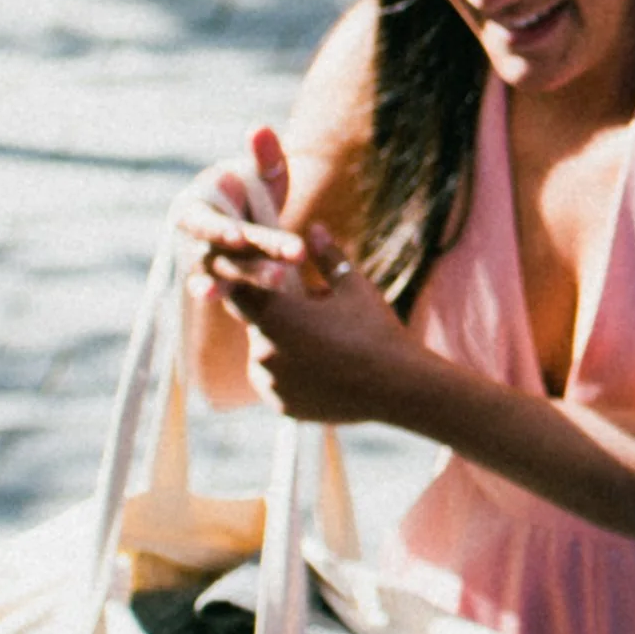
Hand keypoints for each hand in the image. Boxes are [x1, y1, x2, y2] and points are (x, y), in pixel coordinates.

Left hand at [175, 133, 417, 427]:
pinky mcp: (280, 406)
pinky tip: (321, 368)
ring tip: (320, 341)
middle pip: (255, 323)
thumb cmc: (376, 330)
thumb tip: (314, 227)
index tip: (249, 272)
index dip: (242, 279)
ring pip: (264, 354)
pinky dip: (290, 373)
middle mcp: (262, 352)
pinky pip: (275, 382)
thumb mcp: (353, 286)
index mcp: (275, 316)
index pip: (237, 291)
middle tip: (305, 309)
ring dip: (280, 345)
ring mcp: (269, 383)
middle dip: (274, 314)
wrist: (397, 387)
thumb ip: (327, 257)